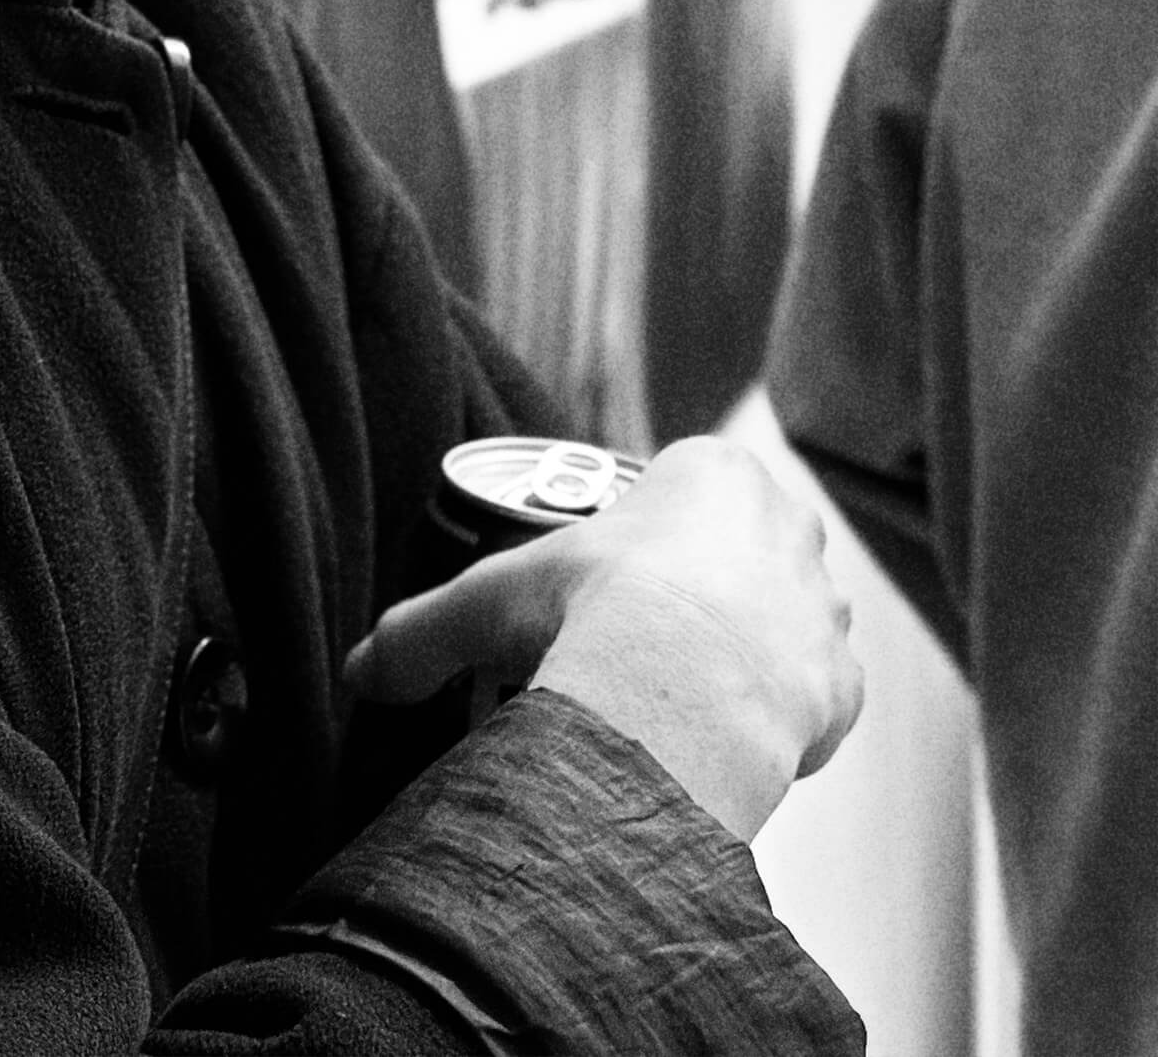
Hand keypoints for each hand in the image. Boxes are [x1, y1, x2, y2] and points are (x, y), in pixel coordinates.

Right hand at [342, 436, 862, 840]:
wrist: (684, 700)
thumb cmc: (599, 615)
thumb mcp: (490, 601)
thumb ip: (421, 632)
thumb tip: (360, 671)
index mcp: (711, 471)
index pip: (680, 487)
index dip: (639, 535)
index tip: (602, 583)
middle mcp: (785, 524)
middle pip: (736, 550)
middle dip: (695, 590)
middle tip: (635, 641)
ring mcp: (822, 605)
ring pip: (780, 619)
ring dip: (740, 650)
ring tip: (679, 695)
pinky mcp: (844, 684)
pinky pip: (811, 695)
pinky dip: (774, 715)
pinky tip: (723, 733)